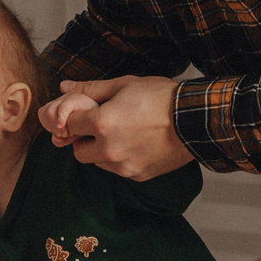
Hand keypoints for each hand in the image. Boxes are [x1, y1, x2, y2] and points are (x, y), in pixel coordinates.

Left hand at [39, 76, 195, 180]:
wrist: (196, 120)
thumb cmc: (162, 98)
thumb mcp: (124, 85)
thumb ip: (91, 89)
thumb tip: (64, 88)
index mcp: (101, 124)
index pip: (70, 126)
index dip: (77, 118)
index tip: (87, 114)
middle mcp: (108, 149)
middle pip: (78, 151)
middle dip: (84, 139)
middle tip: (101, 126)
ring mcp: (123, 166)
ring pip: (97, 162)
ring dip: (101, 151)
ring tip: (122, 134)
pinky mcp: (137, 175)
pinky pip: (118, 170)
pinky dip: (120, 160)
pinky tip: (136, 144)